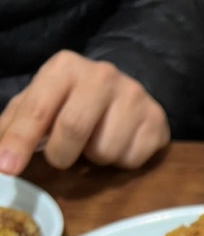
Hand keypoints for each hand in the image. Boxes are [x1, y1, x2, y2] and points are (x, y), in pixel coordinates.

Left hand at [0, 51, 170, 175]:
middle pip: (73, 129)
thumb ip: (16, 125)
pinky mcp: (156, 120)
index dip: (20, 142)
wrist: (127, 93)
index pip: (37, 110)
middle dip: (61, 154)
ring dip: (95, 159)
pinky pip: (131, 159)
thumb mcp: (42, 103)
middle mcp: (102, 75)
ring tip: (97, 142)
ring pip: (105, 150)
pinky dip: (121, 162)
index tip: (7, 168)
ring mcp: (134, 96)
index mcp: (65, 67)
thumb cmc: (75, 102)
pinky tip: (121, 144)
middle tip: (62, 158)